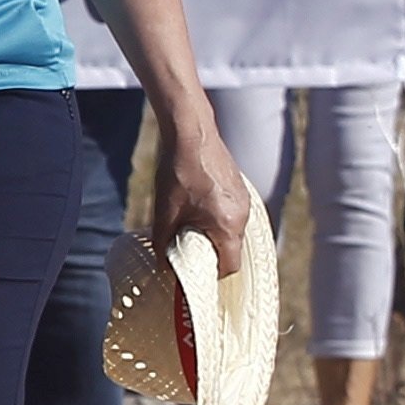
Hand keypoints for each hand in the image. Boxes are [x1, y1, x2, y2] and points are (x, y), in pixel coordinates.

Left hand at [154, 108, 260, 299]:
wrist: (190, 130)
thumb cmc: (177, 170)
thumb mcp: (164, 211)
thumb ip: (163, 242)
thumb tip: (161, 266)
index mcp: (229, 225)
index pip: (230, 266)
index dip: (211, 274)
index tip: (193, 273)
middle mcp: (243, 215)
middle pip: (231, 248)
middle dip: (209, 254)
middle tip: (185, 251)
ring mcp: (243, 199)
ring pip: (230, 229)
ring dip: (211, 234)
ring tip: (186, 226)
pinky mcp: (239, 187)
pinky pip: (230, 212)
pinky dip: (216, 217)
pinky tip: (195, 207)